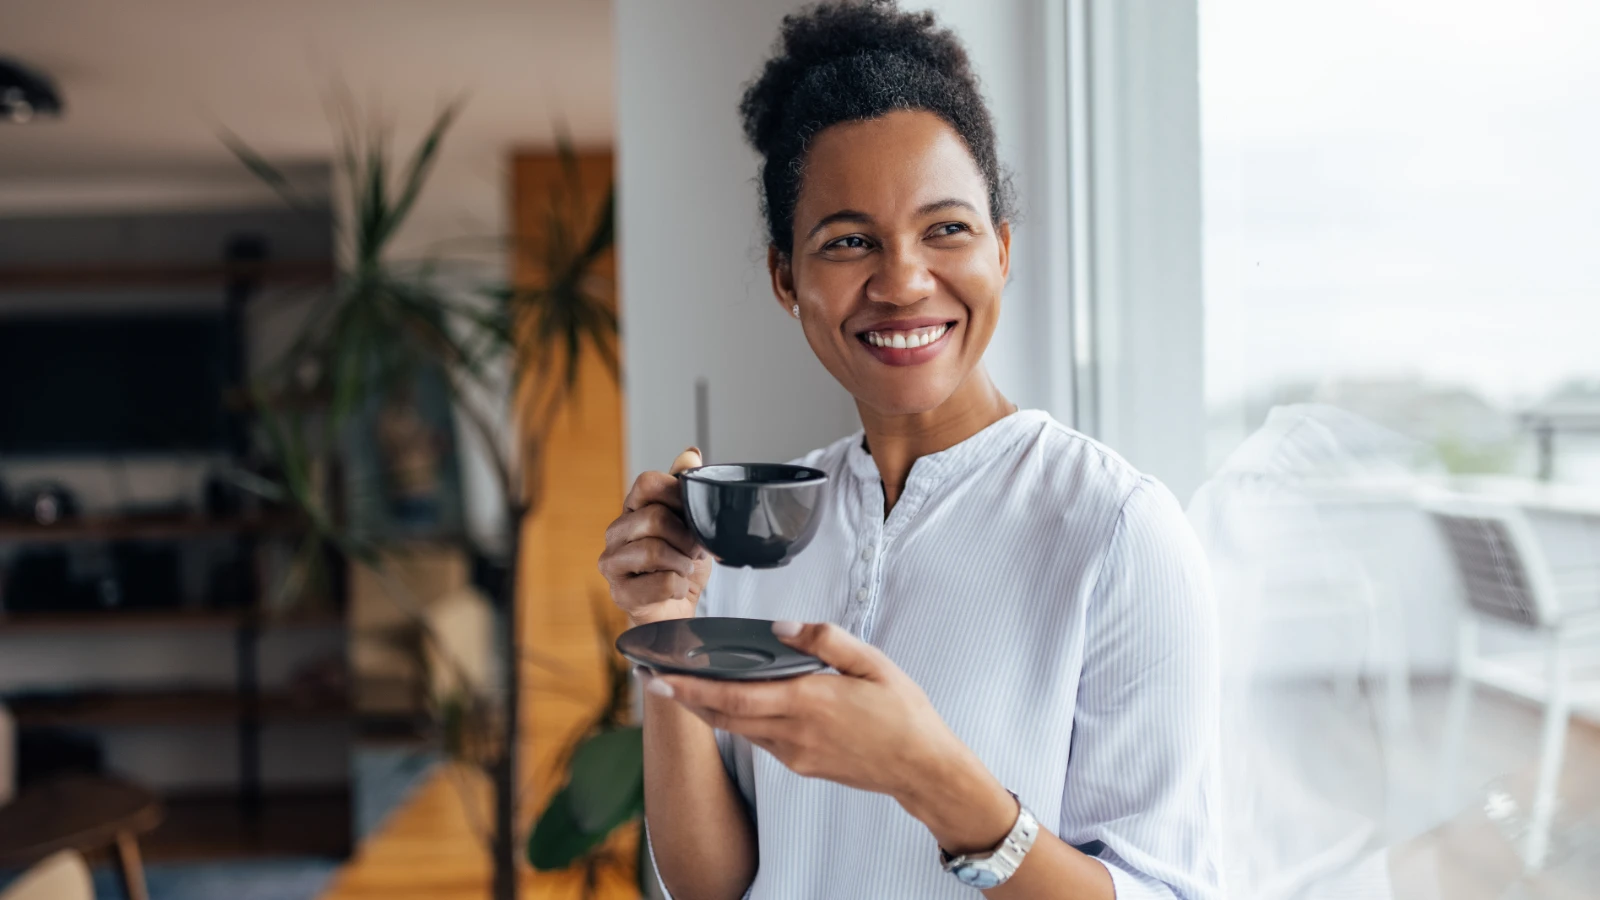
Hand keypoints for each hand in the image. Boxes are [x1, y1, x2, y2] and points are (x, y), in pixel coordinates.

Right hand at [599, 448, 712, 626]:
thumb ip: (686, 489)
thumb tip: (690, 453)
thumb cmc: (681, 564)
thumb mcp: (690, 523)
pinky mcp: (620, 593)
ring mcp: (612, 563)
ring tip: (685, 570)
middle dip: (686, 538)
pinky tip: (676, 589)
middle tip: (694, 552)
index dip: (678, 496)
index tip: (693, 516)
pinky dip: (679, 587)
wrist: (677, 611)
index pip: (647, 482)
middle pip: (655, 517)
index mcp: (632, 510)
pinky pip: (660, 582)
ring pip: (654, 550)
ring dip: (683, 563)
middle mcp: (615, 533)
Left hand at [643, 622, 1016, 853]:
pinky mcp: (801, 765)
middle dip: (686, 699)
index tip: (661, 679)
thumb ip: (824, 640)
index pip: (735, 696)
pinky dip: (737, 721)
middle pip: (725, 716)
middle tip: (654, 681)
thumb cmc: (902, 711)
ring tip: (682, 688)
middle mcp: (793, 732)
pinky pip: (760, 740)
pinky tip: (732, 705)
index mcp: (808, 701)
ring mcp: (795, 754)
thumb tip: (781, 626)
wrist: (922, 767)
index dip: (693, 689)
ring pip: (738, 730)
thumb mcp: (872, 663)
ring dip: (707, 710)